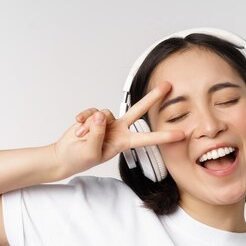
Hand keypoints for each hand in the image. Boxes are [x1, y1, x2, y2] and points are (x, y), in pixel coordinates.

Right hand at [52, 82, 184, 178]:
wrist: (64, 156)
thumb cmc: (79, 159)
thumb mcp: (91, 151)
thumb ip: (98, 133)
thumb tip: (101, 115)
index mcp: (123, 143)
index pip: (147, 139)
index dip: (163, 137)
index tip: (180, 135)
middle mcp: (119, 130)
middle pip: (139, 110)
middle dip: (153, 98)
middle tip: (168, 86)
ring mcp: (108, 122)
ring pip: (105, 113)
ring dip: (91, 125)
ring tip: (82, 137)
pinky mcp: (95, 116)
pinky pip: (92, 111)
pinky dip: (83, 119)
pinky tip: (77, 127)